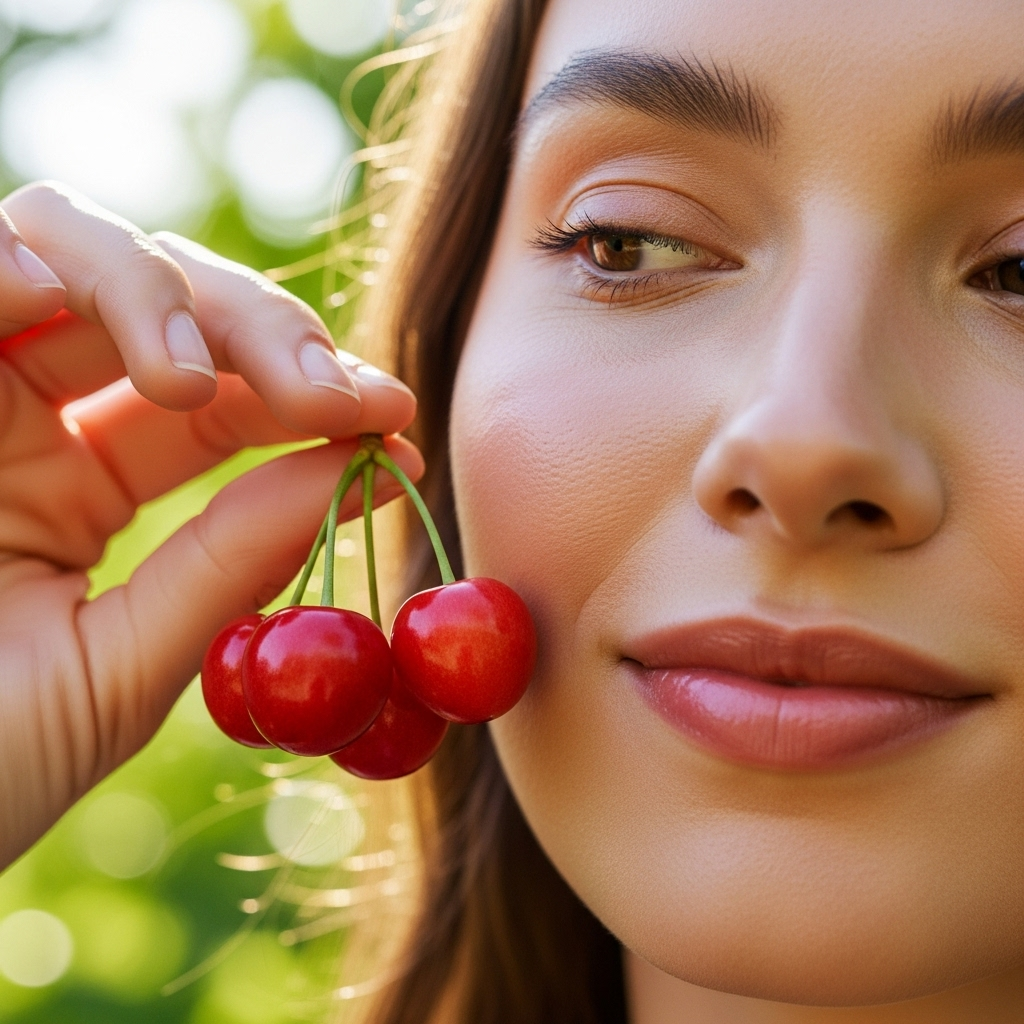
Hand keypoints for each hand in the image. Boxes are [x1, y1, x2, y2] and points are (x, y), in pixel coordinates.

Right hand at [0, 182, 422, 867]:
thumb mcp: (118, 668)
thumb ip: (231, 561)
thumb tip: (368, 469)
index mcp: (80, 485)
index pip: (222, 397)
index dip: (311, 389)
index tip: (392, 417)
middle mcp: (20, 418)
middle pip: (163, 299)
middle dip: (258, 328)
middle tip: (323, 391)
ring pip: (62, 246)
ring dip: (148, 289)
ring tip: (186, 379)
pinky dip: (2, 267)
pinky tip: (48, 296)